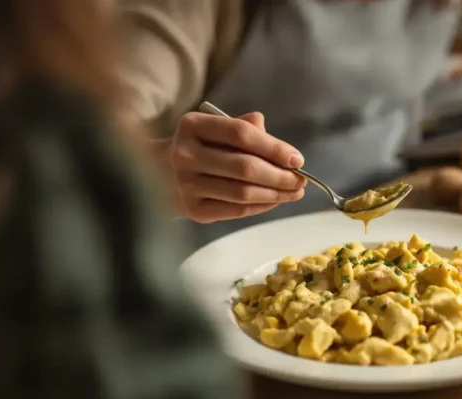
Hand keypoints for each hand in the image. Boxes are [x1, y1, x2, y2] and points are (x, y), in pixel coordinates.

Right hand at [171, 111, 305, 222]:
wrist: (160, 173)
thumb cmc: (201, 147)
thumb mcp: (217, 129)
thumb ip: (248, 130)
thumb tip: (285, 151)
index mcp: (192, 125)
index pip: (240, 134)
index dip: (273, 147)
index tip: (298, 159)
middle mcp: (184, 154)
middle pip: (245, 167)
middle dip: (280, 175)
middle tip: (301, 180)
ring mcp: (186, 184)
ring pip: (243, 192)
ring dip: (276, 194)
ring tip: (294, 192)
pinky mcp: (192, 209)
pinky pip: (236, 210)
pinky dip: (261, 207)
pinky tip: (275, 201)